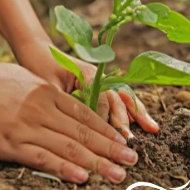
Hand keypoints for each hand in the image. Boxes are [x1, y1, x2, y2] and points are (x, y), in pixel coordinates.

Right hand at [0, 59, 138, 183]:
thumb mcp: (21, 78)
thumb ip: (43, 93)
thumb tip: (60, 103)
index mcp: (45, 92)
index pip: (85, 115)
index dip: (107, 130)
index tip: (123, 142)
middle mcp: (41, 109)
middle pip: (83, 133)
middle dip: (111, 149)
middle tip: (132, 161)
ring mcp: (26, 126)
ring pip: (68, 147)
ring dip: (97, 162)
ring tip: (117, 173)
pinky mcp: (9, 142)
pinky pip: (42, 158)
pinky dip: (64, 168)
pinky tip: (81, 176)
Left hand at [13, 39, 158, 138]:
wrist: (37, 50)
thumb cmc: (39, 66)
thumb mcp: (48, 85)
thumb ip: (64, 102)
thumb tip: (74, 125)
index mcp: (86, 74)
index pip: (101, 99)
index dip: (104, 118)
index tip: (106, 136)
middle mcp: (98, 76)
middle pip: (116, 98)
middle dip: (125, 119)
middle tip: (130, 139)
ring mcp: (100, 80)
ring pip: (123, 97)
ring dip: (136, 113)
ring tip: (152, 128)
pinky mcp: (99, 85)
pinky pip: (118, 98)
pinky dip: (131, 110)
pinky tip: (145, 122)